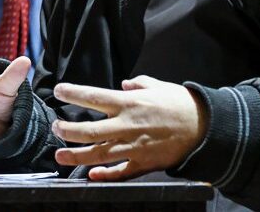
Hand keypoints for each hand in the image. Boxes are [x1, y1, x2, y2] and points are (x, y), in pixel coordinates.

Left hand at [51, 76, 208, 180]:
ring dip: (76, 156)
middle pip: (88, 130)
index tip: (57, 91)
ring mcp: (133, 147)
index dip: (72, 94)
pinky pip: (120, 173)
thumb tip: (124, 83)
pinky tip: (91, 175)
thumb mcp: (157, 85)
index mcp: (129, 103)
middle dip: (66, 130)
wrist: (204, 127)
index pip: (93, 96)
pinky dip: (104, 175)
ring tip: (59, 156)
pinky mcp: (143, 163)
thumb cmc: (180, 103)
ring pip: (98, 154)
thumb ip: (138, 83)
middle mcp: (126, 125)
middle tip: (54, 128)